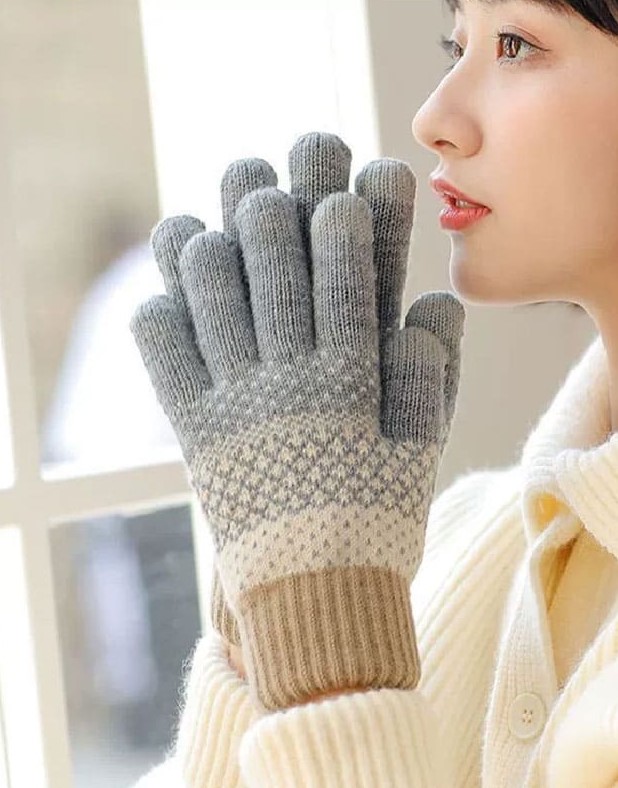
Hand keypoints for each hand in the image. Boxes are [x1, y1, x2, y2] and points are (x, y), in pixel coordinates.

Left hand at [131, 132, 464, 711]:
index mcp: (350, 384)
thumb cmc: (376, 518)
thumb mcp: (421, 452)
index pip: (349, 281)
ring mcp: (235, 406)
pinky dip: (160, 318)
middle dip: (268, 214)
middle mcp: (289, 384)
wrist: (316, 594)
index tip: (341, 189)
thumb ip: (430, 376)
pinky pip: (166, 360)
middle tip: (262, 179)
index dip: (343, 224)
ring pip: (210, 302)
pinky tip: (165, 293)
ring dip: (206, 249)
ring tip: (206, 224)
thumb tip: (433, 302)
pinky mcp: (195, 434)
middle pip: (272, 273)